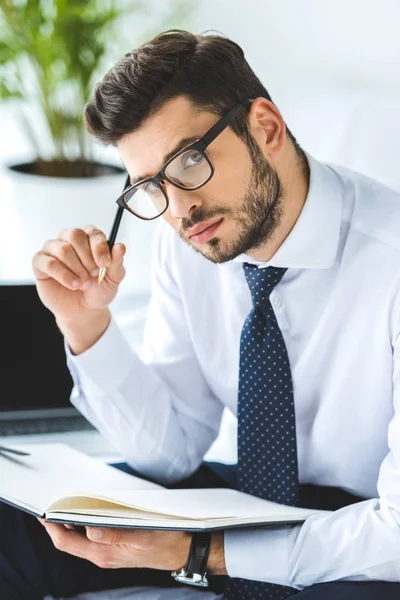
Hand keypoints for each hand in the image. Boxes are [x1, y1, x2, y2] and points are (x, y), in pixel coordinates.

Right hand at [32, 225, 125, 324]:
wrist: (84, 310)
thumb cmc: (98, 290)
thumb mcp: (113, 279)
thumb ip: (116, 262)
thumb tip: (120, 247)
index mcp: (88, 238)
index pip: (92, 231)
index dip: (99, 246)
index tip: (104, 264)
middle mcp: (69, 239)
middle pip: (75, 235)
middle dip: (87, 258)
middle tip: (93, 274)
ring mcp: (52, 249)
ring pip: (63, 249)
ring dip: (77, 269)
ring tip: (84, 284)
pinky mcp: (40, 263)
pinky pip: (48, 262)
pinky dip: (63, 275)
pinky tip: (73, 285)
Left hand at [39, 521, 226, 573]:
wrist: (185, 551)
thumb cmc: (166, 541)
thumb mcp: (142, 535)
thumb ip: (114, 533)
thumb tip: (88, 528)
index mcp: (104, 554)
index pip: (68, 542)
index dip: (52, 528)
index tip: (42, 511)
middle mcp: (102, 556)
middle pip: (69, 542)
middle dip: (56, 524)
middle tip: (49, 503)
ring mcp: (109, 553)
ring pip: (80, 540)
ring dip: (69, 523)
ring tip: (63, 504)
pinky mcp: (116, 548)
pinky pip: (92, 538)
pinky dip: (84, 524)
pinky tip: (86, 511)